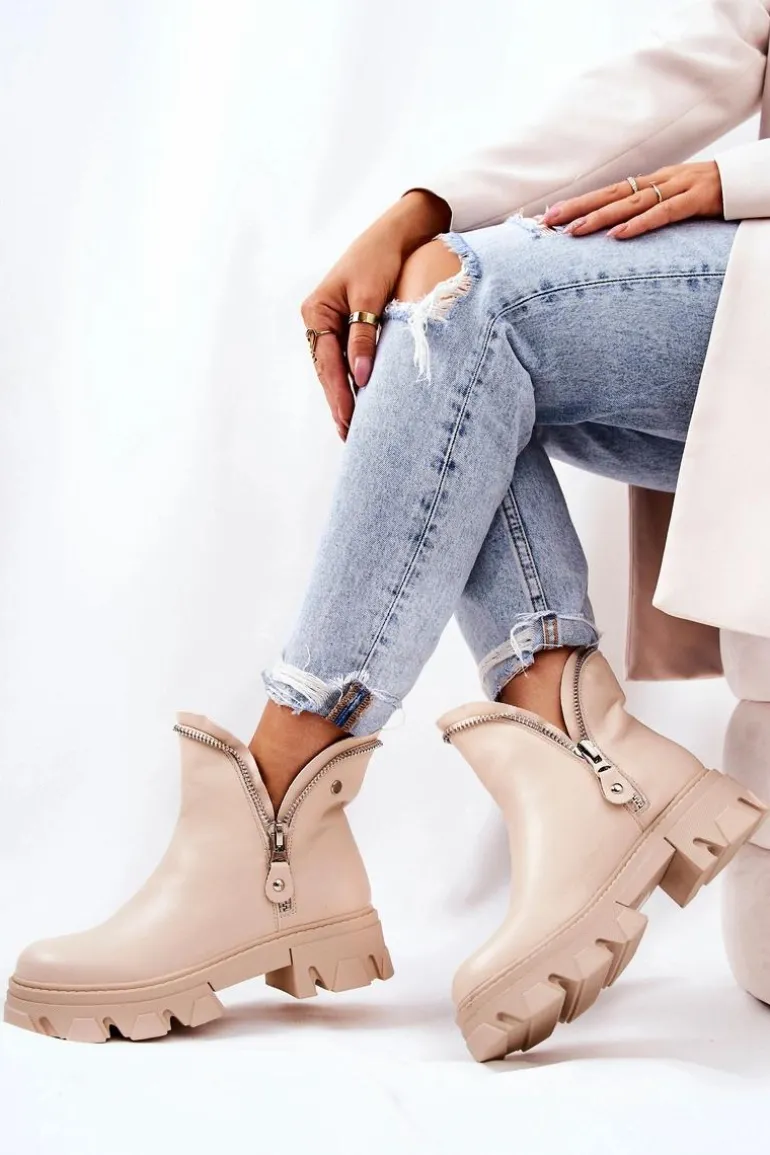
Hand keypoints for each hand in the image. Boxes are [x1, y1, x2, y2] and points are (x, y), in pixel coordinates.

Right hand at [301, 190, 450, 439]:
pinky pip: (347, 359)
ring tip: (354, 428)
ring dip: (346, 396)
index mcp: (316, 311)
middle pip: (328, 371)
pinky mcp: (348, 325)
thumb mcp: (370, 297)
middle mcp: (318, 319)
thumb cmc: (381, 258)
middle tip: (350, 437)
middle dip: (339, 403)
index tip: (348, 422)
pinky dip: (354, 380)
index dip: (338, 395)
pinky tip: (362, 400)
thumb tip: (361, 377)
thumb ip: (363, 337)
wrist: (398, 233)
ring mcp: (331, 323)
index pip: (327, 363)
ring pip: (336, 368)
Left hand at [541, 161, 723, 239]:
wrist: (751, 178)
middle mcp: (659, 181)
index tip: (550, 216)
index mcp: (652, 182)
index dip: (579, 203)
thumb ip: (649, 210)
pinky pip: (663, 213)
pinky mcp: (696, 200)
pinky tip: (618, 235)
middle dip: (577, 208)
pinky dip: (639, 224)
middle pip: (610, 194)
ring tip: (574, 232)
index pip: (607, 192)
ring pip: (631, 203)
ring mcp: (677, 188)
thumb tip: (619, 228)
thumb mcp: (676, 199)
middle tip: (548, 222)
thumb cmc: (712, 193)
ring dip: (600, 218)